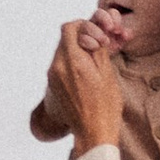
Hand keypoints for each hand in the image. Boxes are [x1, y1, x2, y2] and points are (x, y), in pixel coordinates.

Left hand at [49, 20, 124, 154]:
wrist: (93, 132)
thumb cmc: (105, 105)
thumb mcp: (106, 72)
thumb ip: (96, 48)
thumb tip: (91, 32)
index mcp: (72, 61)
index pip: (69, 28)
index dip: (84, 26)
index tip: (98, 36)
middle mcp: (57, 67)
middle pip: (64, 38)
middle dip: (81, 37)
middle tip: (99, 45)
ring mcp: (52, 76)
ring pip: (62, 50)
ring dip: (77, 49)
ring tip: (94, 60)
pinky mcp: (53, 85)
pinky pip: (60, 64)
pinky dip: (72, 61)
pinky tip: (87, 71)